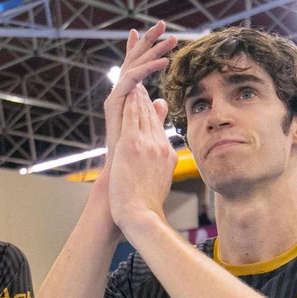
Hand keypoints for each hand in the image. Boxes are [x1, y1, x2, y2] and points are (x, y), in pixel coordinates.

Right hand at [104, 22, 176, 175]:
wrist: (123, 175)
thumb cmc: (135, 156)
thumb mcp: (150, 127)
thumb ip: (154, 113)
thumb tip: (161, 100)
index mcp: (129, 96)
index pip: (137, 66)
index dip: (145, 48)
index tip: (156, 32)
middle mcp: (121, 94)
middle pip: (134, 60)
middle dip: (148, 40)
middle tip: (163, 23)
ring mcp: (116, 97)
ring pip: (134, 65)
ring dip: (153, 49)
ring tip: (171, 38)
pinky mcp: (114, 102)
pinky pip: (132, 79)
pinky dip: (148, 68)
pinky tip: (164, 61)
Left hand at [108, 86, 176, 239]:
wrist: (141, 214)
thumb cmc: (145, 206)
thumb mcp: (158, 182)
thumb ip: (159, 165)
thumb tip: (161, 157)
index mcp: (168, 156)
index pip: (160, 129)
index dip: (153, 114)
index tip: (149, 102)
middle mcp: (161, 147)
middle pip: (153, 118)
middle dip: (146, 101)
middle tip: (141, 85)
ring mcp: (148, 144)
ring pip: (143, 113)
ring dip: (138, 97)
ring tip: (135, 83)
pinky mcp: (132, 144)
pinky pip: (132, 116)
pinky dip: (131, 102)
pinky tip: (128, 91)